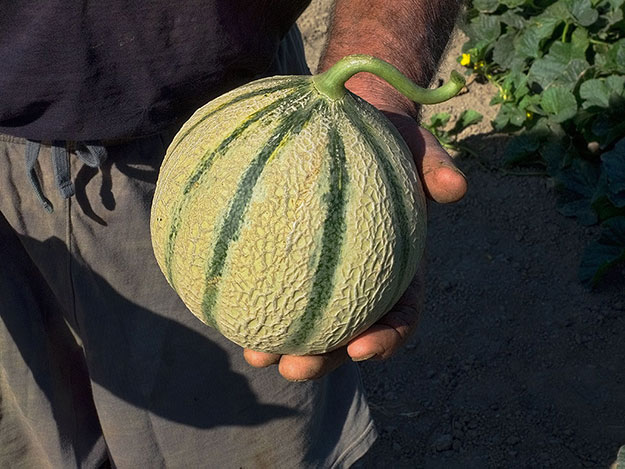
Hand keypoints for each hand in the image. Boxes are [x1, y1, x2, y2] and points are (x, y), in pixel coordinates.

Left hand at [244, 101, 466, 380]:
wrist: (349, 118)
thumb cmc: (387, 137)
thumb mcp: (417, 146)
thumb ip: (435, 165)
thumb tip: (456, 187)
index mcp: (398, 266)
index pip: (401, 314)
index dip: (386, 339)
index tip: (363, 349)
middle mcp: (363, 278)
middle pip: (347, 335)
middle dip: (323, 360)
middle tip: (294, 368)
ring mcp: (328, 271)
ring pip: (308, 322)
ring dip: (283, 346)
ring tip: (255, 354)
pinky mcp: (291, 254)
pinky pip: (273, 281)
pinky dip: (255, 299)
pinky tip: (225, 305)